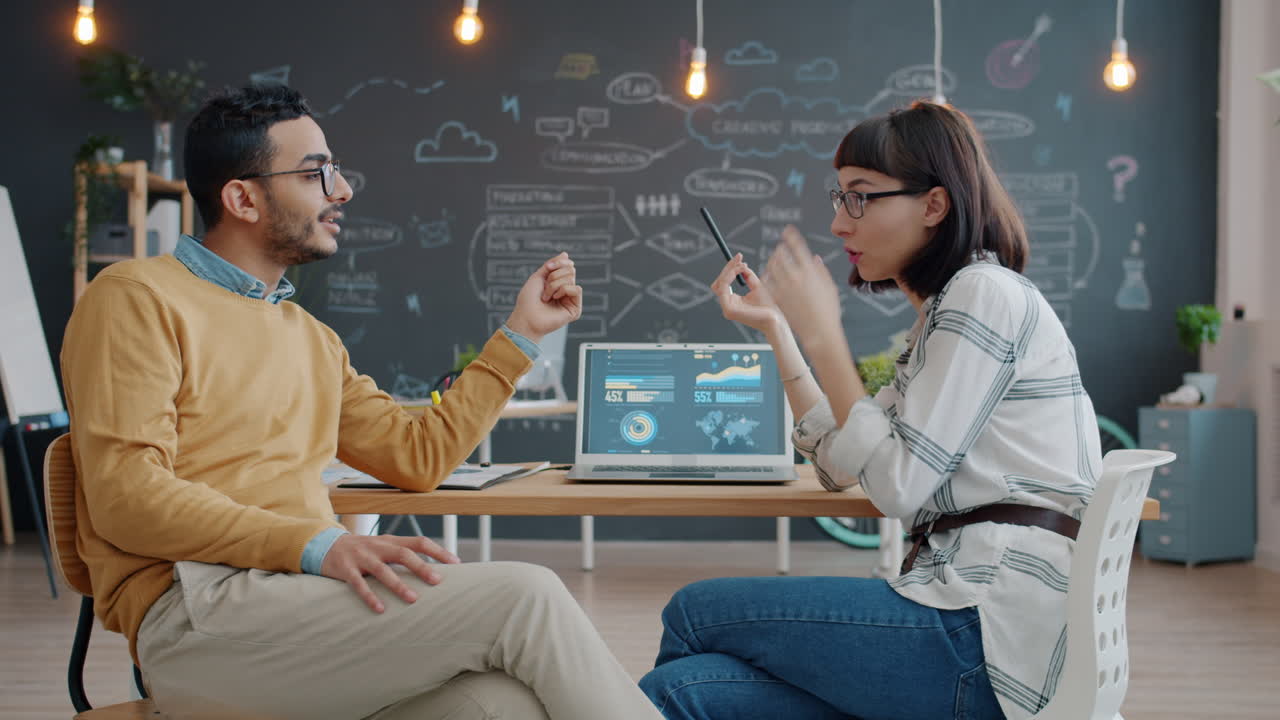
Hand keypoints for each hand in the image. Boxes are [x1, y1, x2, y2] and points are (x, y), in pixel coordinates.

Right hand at [319, 534, 459, 612]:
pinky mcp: (346, 569)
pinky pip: (359, 583)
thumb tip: (434, 571)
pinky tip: (380, 608)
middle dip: (422, 567)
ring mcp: (362, 557)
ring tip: (413, 599)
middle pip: (403, 553)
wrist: (325, 545)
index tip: (456, 563)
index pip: (419, 542)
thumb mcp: (384, 547)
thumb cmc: (363, 551)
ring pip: (382, 570)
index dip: (438, 551)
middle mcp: (378, 546)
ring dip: (398, 585)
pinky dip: (370, 596)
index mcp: (391, 541)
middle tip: (438, 581)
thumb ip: (404, 555)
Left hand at [505, 252, 582, 342]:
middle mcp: (566, 290)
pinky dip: (564, 290)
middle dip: (555, 275)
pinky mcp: (575, 309)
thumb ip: (552, 264)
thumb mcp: (539, 276)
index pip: (568, 265)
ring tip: (546, 296)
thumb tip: (566, 254)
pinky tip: (555, 299)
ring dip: (554, 285)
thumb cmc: (528, 299)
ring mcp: (571, 300)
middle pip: (571, 270)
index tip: (548, 268)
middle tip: (545, 287)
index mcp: (558, 283)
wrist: (526, 317)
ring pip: (572, 279)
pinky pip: (577, 289)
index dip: (559, 263)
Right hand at [711, 253, 783, 333]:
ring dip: (729, 271)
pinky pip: (723, 288)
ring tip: (742, 265)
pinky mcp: (729, 309)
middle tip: (739, 257)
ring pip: (719, 284)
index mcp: (732, 302)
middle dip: (728, 267)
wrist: (775, 320)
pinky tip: (739, 271)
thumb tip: (742, 265)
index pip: (724, 283)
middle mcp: (727, 306)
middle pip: (719, 282)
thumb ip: (748, 276)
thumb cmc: (768, 306)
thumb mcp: (757, 287)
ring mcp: (726, 309)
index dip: (730, 269)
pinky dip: (730, 276)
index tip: (739, 257)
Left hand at [763, 226, 842, 348]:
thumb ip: (821, 271)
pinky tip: (767, 277)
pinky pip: (767, 284)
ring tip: (773, 261)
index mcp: (810, 272)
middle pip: (782, 255)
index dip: (791, 237)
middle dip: (779, 250)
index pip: (798, 247)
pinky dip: (766, 278)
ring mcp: (785, 288)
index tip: (787, 231)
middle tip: (778, 249)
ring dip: (771, 262)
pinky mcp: (777, 298)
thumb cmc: (828, 312)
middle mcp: (796, 277)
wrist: (819, 331)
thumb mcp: (829, 288)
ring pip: (772, 267)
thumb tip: (814, 259)